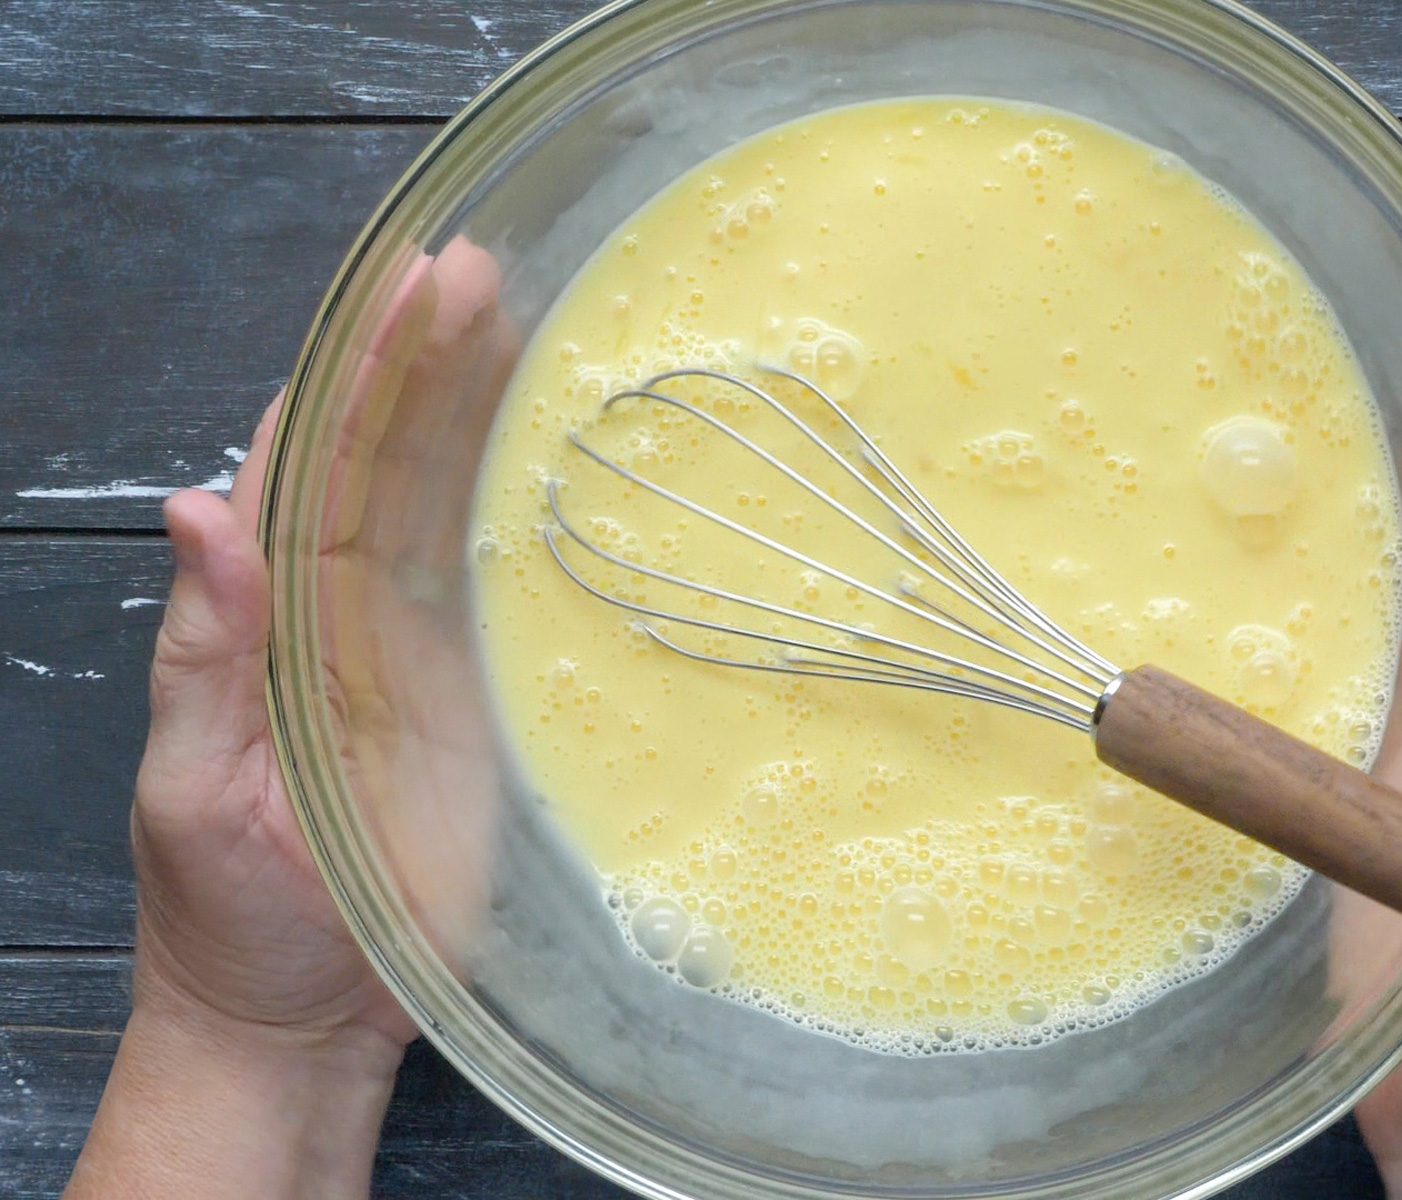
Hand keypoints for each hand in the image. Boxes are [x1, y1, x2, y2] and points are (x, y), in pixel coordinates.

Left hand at [69, 236, 514, 1198]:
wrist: (309, 1020)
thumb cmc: (229, 918)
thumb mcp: (196, 786)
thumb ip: (204, 655)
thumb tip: (192, 511)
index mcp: (266, 617)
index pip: (303, 465)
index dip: (348, 372)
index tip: (395, 288)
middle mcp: (344, 612)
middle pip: (386, 459)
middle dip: (426, 360)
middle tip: (480, 269)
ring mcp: (417, 651)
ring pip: (447, 503)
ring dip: (478, 408)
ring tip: (523, 313)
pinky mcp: (480, 699)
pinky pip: (505, 588)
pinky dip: (527, 508)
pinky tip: (558, 446)